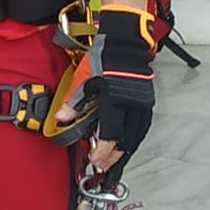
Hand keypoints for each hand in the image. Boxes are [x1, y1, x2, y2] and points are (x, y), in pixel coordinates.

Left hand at [57, 5, 155, 172]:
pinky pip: (142, 126)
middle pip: (127, 139)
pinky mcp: (147, 101)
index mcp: (116, 100)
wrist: (125, 43)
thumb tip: (62, 118)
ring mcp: (143, 103)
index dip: (104, 150)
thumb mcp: (83, 78)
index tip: (95, 160)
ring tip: (114, 159)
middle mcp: (133, 105)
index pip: (112, 133)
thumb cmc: (104, 59)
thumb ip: (74, 101)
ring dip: (126, 149)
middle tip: (103, 166)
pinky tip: (126, 143)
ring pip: (137, 135)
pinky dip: (134, 138)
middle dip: (115, 156)